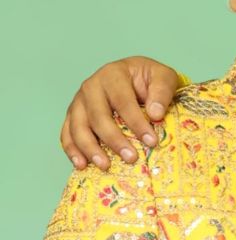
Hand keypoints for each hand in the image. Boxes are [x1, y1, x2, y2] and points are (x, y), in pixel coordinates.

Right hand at [60, 57, 179, 169]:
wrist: (135, 77)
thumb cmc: (149, 79)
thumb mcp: (164, 77)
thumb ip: (162, 92)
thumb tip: (155, 114)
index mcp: (113, 74)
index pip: (123, 101)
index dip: (136, 123)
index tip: (151, 141)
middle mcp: (91, 86)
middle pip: (98, 116)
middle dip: (114, 139)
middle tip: (131, 158)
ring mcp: (79, 101)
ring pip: (78, 126)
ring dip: (90, 148)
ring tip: (105, 166)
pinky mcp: (73, 115)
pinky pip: (67, 133)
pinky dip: (72, 150)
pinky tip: (82, 164)